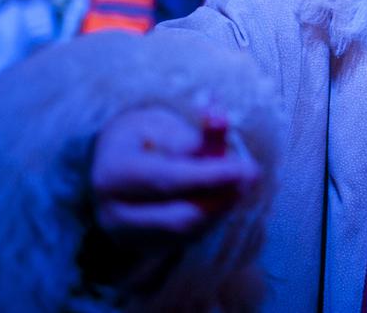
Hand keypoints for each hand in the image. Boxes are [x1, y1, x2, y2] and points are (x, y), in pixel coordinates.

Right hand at [91, 106, 261, 243]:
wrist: (118, 163)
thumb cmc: (146, 138)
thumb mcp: (163, 125)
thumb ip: (191, 133)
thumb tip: (219, 120)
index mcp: (113, 173)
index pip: (167, 180)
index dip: (210, 177)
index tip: (246, 169)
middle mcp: (113, 212)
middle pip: (179, 217)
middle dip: (222, 198)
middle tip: (253, 176)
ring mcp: (126, 236)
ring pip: (187, 232)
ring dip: (221, 208)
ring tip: (240, 181)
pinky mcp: (143, 247)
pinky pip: (187, 239)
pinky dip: (211, 218)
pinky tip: (222, 196)